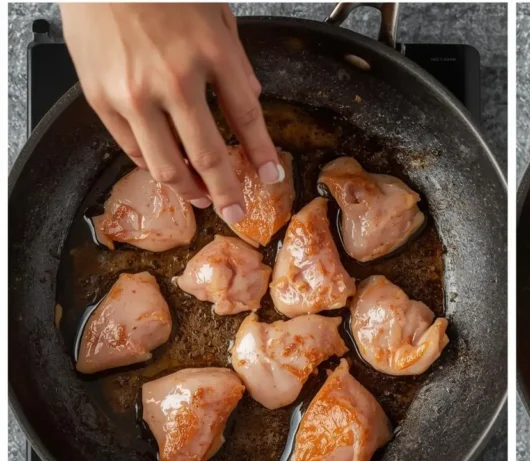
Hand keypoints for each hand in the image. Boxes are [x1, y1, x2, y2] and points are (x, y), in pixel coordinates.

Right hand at [60, 3, 282, 222]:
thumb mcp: (213, 13)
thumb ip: (234, 61)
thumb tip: (249, 99)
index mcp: (211, 52)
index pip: (246, 116)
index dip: (262, 152)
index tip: (271, 175)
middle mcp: (173, 78)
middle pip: (207, 153)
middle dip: (227, 191)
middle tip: (237, 212)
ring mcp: (133, 92)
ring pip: (166, 162)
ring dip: (188, 189)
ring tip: (202, 199)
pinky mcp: (100, 98)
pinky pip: (131, 147)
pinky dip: (152, 166)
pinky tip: (168, 172)